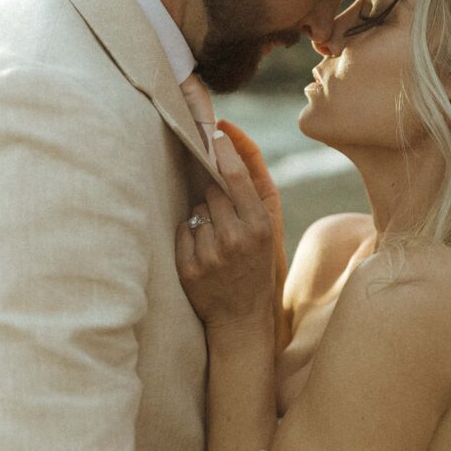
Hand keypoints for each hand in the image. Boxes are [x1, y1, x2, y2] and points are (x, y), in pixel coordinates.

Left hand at [176, 130, 274, 332]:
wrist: (241, 318)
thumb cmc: (257, 267)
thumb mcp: (268, 232)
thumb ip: (254, 192)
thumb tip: (231, 149)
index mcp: (260, 226)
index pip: (235, 177)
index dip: (223, 151)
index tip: (214, 132)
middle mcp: (236, 238)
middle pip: (212, 191)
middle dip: (215, 196)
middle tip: (226, 218)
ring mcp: (211, 254)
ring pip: (197, 209)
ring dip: (203, 217)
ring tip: (218, 240)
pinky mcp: (189, 268)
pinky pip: (183, 230)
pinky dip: (190, 235)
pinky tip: (204, 252)